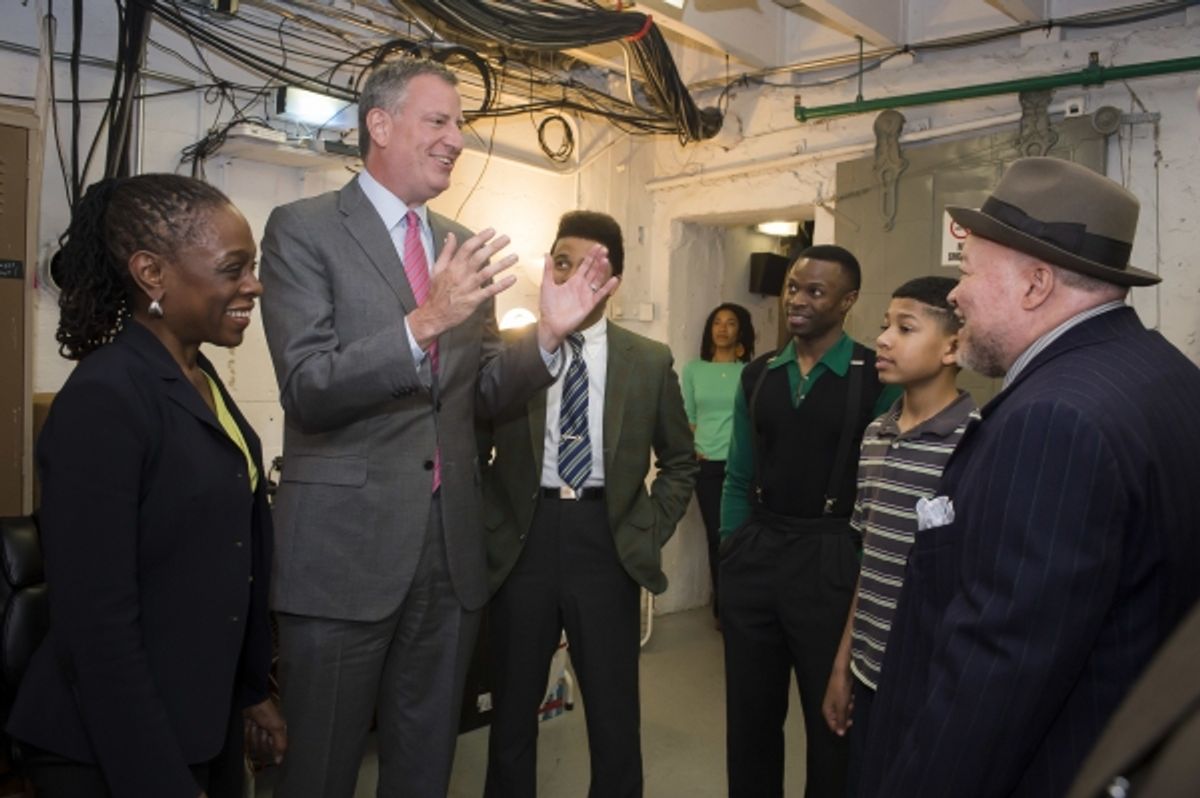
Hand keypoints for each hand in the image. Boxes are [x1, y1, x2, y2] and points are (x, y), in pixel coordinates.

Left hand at [244, 698, 287, 765]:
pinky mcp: (250, 726)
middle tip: (262, 729)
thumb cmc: (266, 710)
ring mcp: (260, 728)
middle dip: (261, 739)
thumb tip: (280, 760)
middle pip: (263, 745)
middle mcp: (270, 730)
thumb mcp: (276, 727)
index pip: (276, 747)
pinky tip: (249, 727)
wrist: (252, 700)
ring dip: (254, 734)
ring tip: (255, 725)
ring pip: (254, 741)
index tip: (268, 741)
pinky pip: (247, 736)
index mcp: (280, 730)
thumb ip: (280, 744)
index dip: (271, 747)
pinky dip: (247, 733)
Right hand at [408, 228, 518, 347]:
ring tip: (515, 257)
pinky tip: (512, 278)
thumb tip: (451, 235)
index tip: (492, 231)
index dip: (480, 238)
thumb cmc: (437, 291)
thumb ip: (446, 251)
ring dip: (502, 264)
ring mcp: (468, 287)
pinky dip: (502, 285)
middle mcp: (461, 274)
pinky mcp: (474, 299)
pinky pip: (490, 290)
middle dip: (494, 246)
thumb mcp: (437, 268)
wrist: (434, 314)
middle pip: (480, 256)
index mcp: (453, 265)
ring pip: (487, 272)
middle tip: (507, 238)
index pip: (468, 247)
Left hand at [536, 244, 618, 351]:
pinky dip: (608, 287)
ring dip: (602, 270)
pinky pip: (601, 294)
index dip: (591, 256)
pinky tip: (614, 279)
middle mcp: (582, 286)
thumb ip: (548, 270)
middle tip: (604, 249)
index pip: (585, 265)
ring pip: (597, 279)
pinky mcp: (590, 304)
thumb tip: (547, 254)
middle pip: (593, 270)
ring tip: (606, 260)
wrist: (551, 324)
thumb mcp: (547, 285)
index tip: (597, 246)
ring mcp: (587, 295)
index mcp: (573, 281)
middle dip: (599, 259)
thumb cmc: (548, 306)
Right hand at [822, 665, 854, 735]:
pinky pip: (847, 705)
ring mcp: (835, 701)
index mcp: (826, 710)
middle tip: (850, 709)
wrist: (842, 671)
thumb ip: (841, 720)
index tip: (850, 722)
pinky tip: (852, 697)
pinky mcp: (841, 696)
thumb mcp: (841, 706)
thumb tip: (840, 734)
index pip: (833, 726)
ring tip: (851, 701)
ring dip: (849, 709)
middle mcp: (829, 707)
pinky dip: (850, 703)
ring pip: (844, 712)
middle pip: (839, 719)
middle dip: (847, 716)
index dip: (842, 726)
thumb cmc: (840, 688)